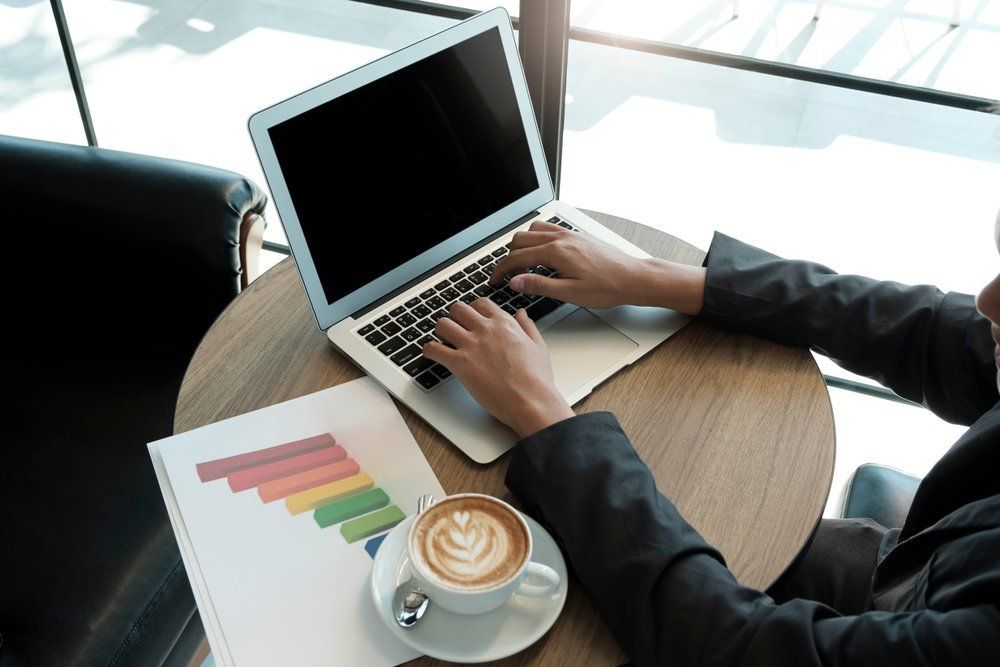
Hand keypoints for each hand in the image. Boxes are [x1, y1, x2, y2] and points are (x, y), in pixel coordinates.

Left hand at [422, 299, 574, 437]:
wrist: (531, 401)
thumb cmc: (536, 379)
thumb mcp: (538, 345)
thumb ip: (527, 326)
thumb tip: (521, 314)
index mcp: (504, 323)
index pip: (480, 303)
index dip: (472, 310)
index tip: (470, 319)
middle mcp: (486, 329)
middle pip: (458, 309)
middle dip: (454, 317)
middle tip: (454, 329)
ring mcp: (472, 345)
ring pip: (443, 324)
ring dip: (440, 331)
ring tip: (442, 341)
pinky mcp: (460, 363)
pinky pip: (433, 349)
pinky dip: (429, 351)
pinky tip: (432, 355)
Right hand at [490, 220, 706, 314]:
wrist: (633, 278)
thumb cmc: (607, 287)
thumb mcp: (570, 293)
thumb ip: (539, 285)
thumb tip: (515, 281)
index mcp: (556, 252)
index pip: (517, 258)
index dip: (501, 270)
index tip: (494, 280)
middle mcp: (561, 238)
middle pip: (520, 239)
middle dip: (508, 257)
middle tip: (506, 275)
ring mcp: (570, 234)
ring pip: (533, 230)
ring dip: (522, 245)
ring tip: (522, 264)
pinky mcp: (577, 235)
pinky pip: (549, 229)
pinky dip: (537, 238)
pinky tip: (542, 254)